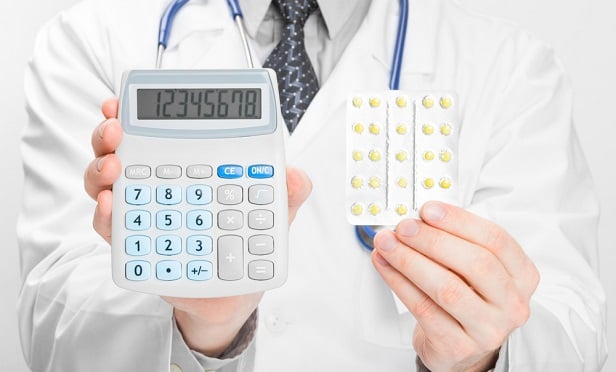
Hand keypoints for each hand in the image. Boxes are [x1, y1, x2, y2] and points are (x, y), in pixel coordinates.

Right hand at [85, 99, 311, 356]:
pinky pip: (111, 229)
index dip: (131, 113)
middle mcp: (156, 183)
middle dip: (107, 135)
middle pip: (117, 150)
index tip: (119, 102)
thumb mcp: (272, 212)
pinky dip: (105, 216)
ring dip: (99, 171)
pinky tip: (110, 206)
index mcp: (184, 165)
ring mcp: (142, 214)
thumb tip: (296, 176)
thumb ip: (287, 192)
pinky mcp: (136, 246)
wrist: (234, 291)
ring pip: (103, 184)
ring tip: (112, 168)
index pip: (153, 131)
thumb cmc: (247, 240)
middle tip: (115, 130)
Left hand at [372, 201, 539, 370]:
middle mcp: (511, 303)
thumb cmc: (466, 299)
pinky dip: (399, 282)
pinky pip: (424, 309)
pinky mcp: (458, 346)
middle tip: (403, 227)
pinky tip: (386, 266)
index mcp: (522, 275)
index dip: (459, 221)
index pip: (495, 240)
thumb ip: (454, 241)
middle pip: (475, 263)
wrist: (461, 348)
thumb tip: (419, 218)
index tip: (428, 210)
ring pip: (447, 288)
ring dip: (410, 260)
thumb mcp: (472, 268)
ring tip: (387, 244)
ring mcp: (488, 328)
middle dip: (432, 240)